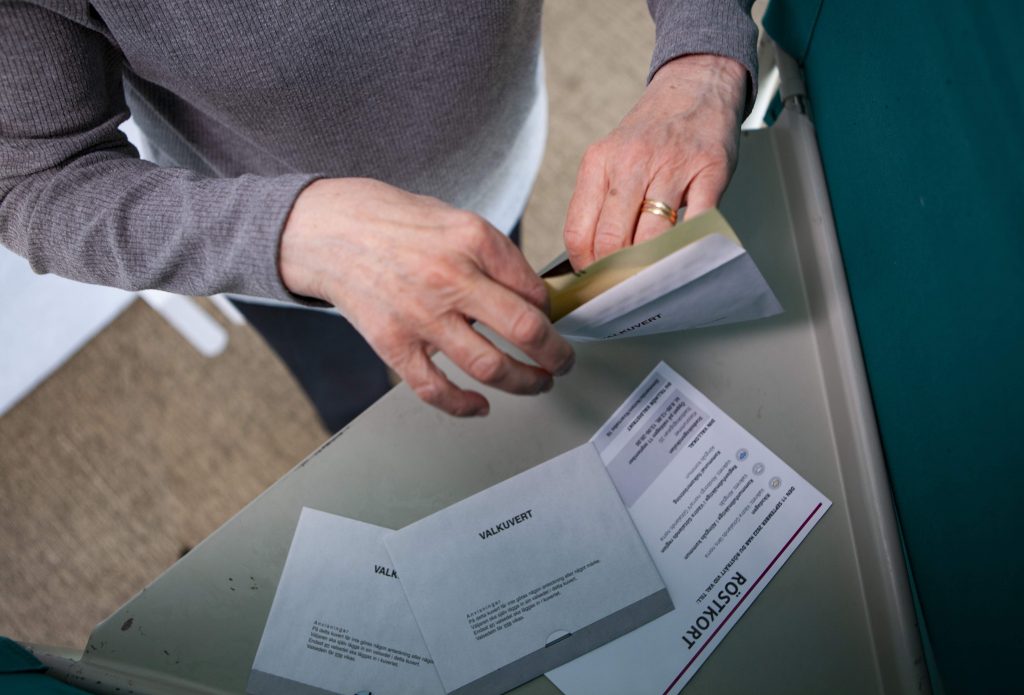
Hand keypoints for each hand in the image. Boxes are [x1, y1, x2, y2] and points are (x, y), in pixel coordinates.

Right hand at [279, 178, 574, 416]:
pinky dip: (465, 406)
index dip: (552, 312)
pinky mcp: (393, 343)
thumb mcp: (453, 218)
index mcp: (473, 239)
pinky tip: (481, 405)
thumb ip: (493, 255)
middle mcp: (451, 278)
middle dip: (556, 355)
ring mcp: (421, 315)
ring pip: (490, 367)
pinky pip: (436, 389)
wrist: (326, 229)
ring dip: (525, 383)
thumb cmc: (391, 222)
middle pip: (525, 330)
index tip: (551, 320)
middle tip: (563, 362)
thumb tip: (532, 296)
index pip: (534, 289)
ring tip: (537, 384)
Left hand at [564, 54, 747, 269]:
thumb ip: (600, 203)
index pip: (579, 233)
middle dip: (617, 274)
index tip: (595, 283)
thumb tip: (590, 260)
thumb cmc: (652, 132)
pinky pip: (698, 220)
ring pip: (651, 236)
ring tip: (652, 278)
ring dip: (651, 266)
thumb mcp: (611, 158)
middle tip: (625, 289)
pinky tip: (685, 254)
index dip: (586, 268)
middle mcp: (630, 162)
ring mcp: (672, 165)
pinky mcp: (710, 169)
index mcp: (598, 163)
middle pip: (612, 240)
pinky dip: (691, 245)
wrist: (695, 85)